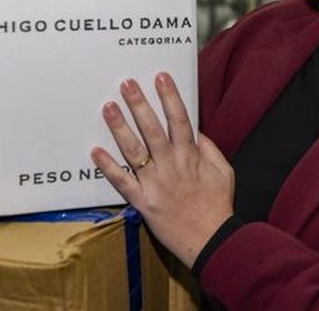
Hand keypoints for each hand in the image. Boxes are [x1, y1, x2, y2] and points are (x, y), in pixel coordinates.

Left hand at [92, 73, 234, 267]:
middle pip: (152, 130)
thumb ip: (208, 149)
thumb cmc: (217, 206)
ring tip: (108, 107)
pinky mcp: (143, 202)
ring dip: (120, 128)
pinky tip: (95, 151)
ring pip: (134, 151)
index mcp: (191, 157)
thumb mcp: (223, 172)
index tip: (160, 76)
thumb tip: (195, 130)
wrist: (211, 241)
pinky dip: (108, 167)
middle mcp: (171, 166)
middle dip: (139, 104)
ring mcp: (155, 184)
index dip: (170, 97)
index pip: (180, 120)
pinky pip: (122, 182)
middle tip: (126, 83)